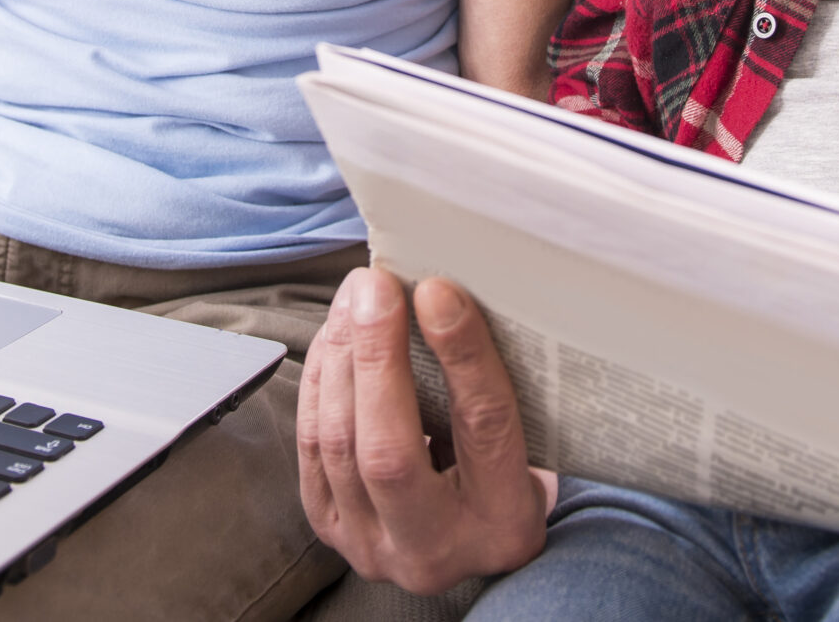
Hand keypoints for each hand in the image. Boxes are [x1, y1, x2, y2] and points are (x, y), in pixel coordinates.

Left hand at [297, 268, 554, 593]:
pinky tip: (335, 337)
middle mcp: (435, 551)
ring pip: (337, 444)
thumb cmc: (502, 478)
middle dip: (377, 355)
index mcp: (505, 525)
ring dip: (341, 357)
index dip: (460, 356)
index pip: (483, 430)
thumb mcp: (527, 446)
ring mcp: (372, 547)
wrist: (465, 546)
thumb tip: (446, 297)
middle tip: (377, 285)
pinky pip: (311, 447)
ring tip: (355, 298)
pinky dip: (320, 382)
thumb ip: (493, 387)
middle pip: (389, 450)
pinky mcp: (331, 530)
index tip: (437, 291)